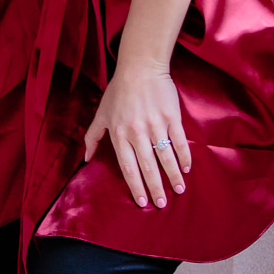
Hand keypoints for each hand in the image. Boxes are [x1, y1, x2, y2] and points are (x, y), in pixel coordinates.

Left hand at [83, 60, 188, 208]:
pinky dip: (184, 156)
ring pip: (165, 156)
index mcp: (119, 133)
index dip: (135, 185)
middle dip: (155, 188)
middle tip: (162, 205)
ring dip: (173, 176)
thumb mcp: (101, 113)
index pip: (127, 166)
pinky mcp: (172, 118)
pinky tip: (187, 169)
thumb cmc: (118, 92)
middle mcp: (136, 132)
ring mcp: (155, 125)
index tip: (141, 202)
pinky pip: (180, 141)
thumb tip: (85, 158)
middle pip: (147, 166)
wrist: (140, 68)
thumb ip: (93, 136)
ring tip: (179, 191)